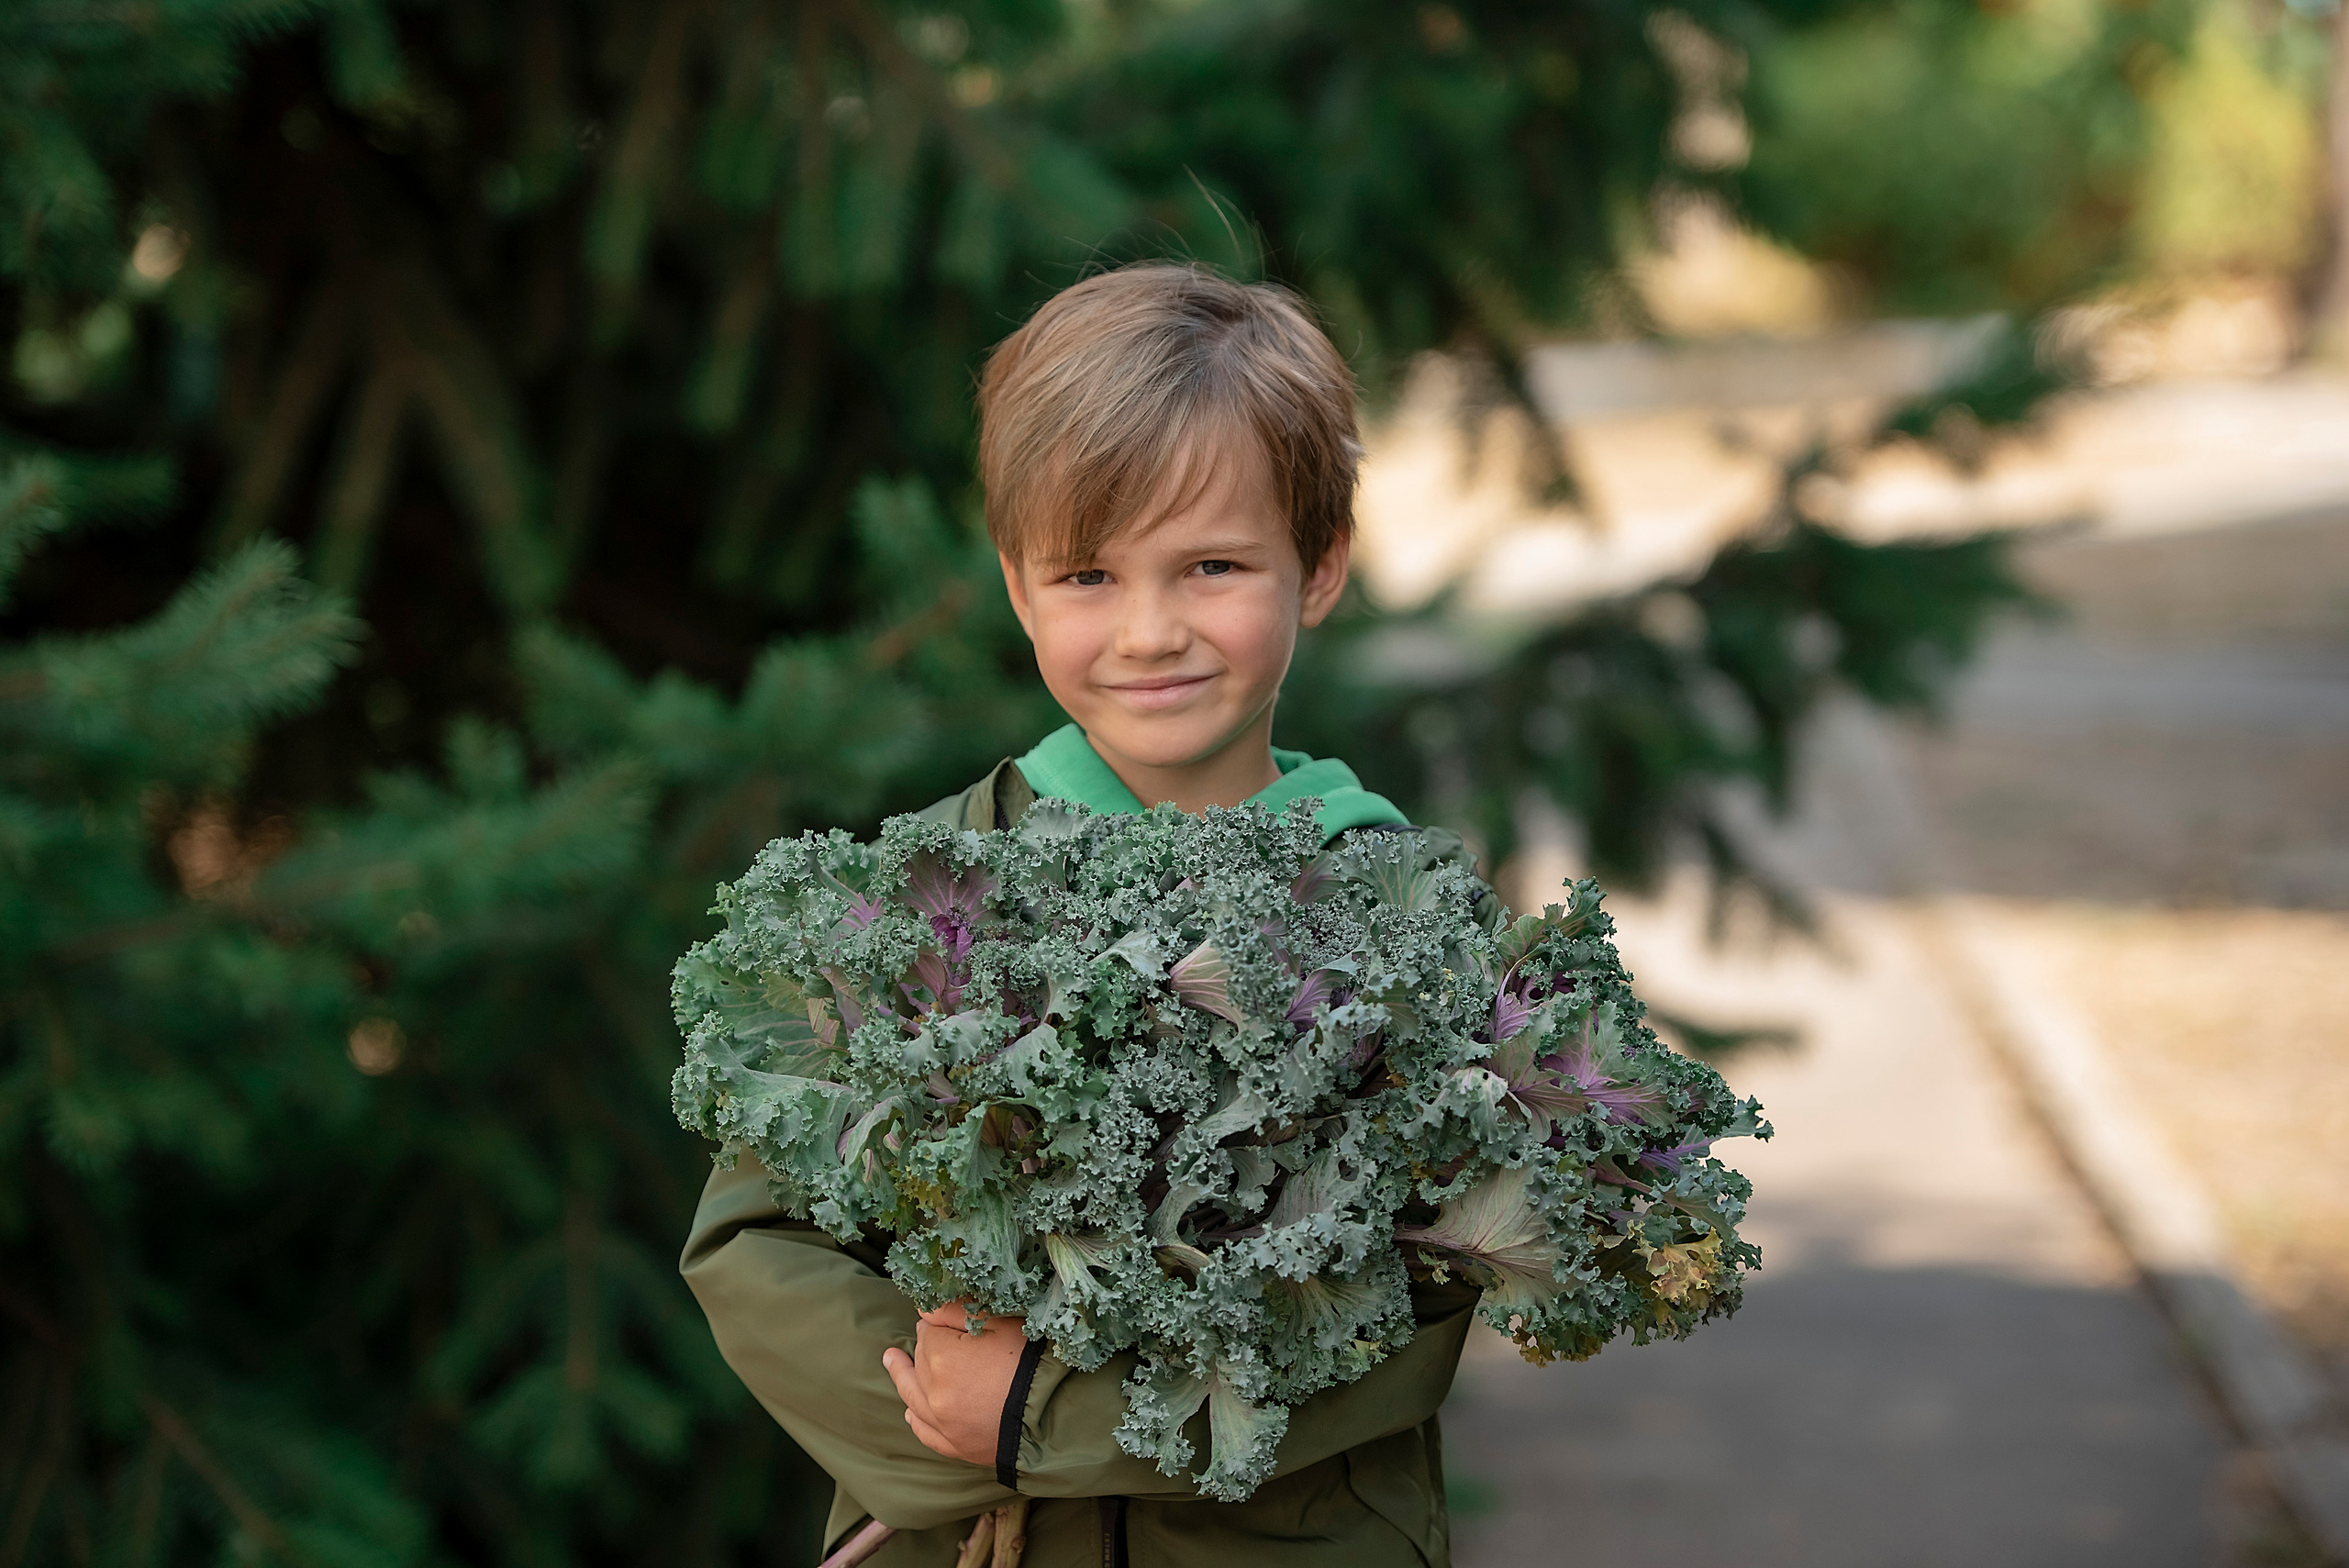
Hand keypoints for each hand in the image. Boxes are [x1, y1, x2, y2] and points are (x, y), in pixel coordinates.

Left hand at [881, 1301, 1028, 1465]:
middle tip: (929, 1333)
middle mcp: (934, 1394)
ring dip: (901, 1376)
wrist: (1059, 1413)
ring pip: (913, 1395)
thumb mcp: (1000, 1323)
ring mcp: (943, 1424)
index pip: (928, 1332)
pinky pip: (926, 1433)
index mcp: (942, 1359)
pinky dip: (916, 1420)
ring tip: (891, 1361)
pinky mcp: (956, 1447)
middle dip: (925, 1345)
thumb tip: (923, 1309)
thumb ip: (955, 1311)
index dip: (939, 1323)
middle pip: (921, 1362)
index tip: (949, 1320)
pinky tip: (909, 1412)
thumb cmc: (1033, 1360)